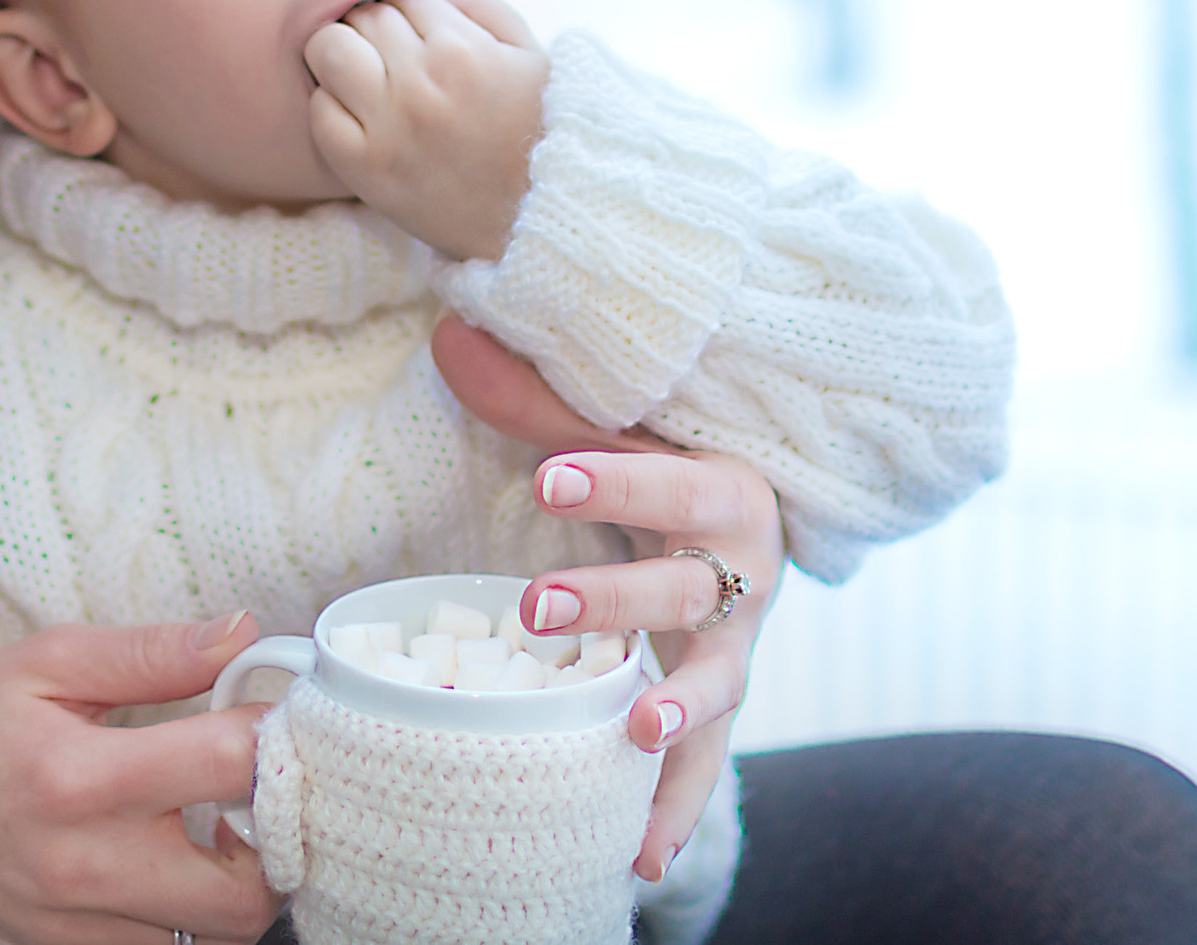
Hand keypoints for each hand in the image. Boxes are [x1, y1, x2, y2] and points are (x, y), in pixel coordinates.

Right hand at [0, 615, 284, 944]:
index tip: (280, 711)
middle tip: (265, 783)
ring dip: (243, 874)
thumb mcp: (46, 661)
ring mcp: (81, 923)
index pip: (228, 766)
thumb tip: (242, 635)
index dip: (276, 734)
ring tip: (224, 817)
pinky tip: (178, 853)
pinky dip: (193, 905)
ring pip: (218, 931)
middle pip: (244, 889)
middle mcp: (86, 865)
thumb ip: (151, 653)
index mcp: (78, 777)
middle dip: (279, 835)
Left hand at [302, 0, 548, 260]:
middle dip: (379, 31)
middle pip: (366, 17)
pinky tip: (359, 116)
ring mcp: (388, 127)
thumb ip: (487, 11)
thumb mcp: (534, 59)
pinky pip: (319, 111)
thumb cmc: (539, 135)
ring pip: (329, 49)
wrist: (538, 220)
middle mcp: (420, 83)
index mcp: (462, 51)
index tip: (422, 41)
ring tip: (367, 78)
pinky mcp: (365, 169)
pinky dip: (331, 105)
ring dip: (344, 55)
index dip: (414, 15)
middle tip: (395, 61)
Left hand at [432, 316, 782, 882]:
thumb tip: (449, 336)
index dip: (610, 478)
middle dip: (613, 600)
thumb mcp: (615, 430)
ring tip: (633, 732)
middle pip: (679, 587)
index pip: (665, 478)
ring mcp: (736, 646)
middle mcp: (741, 571)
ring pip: (709, 680)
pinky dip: (675, 809)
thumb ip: (536, 397)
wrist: (747, 526)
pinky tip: (642, 859)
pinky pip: (706, 765)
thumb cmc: (665, 469)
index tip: (545, 474)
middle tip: (537, 606)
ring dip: (673, 713)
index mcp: (721, 488)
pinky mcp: (720, 702)